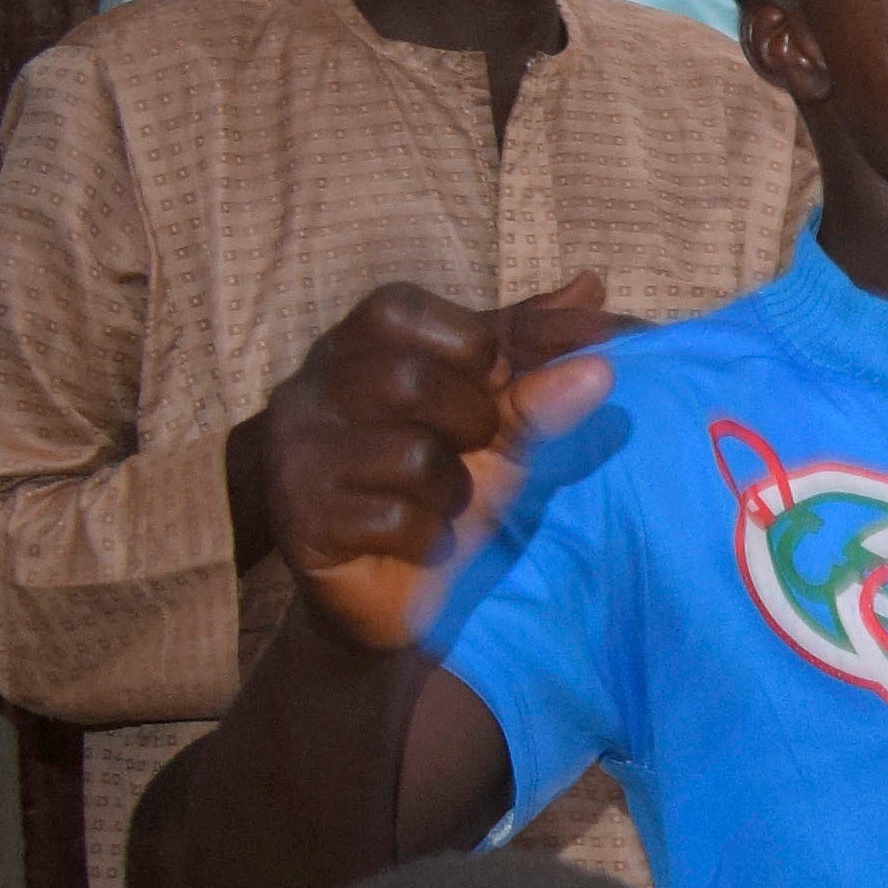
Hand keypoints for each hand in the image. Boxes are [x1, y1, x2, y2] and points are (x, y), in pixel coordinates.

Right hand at [257, 280, 616, 655]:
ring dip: (456, 489)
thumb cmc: (453, 492)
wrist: (406, 598)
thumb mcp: (506, 423)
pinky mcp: (298, 519)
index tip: (500, 384)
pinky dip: (431, 537)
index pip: (401, 307)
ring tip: (444, 504)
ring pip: (410, 453)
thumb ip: (539, 362)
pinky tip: (419, 542)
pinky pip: (393, 519)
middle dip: (474, 423)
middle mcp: (306, 390)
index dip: (472, 346)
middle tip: (475, 455)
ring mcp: (293, 454)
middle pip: (409, 379)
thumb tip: (593, 289)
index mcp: (352, 347)